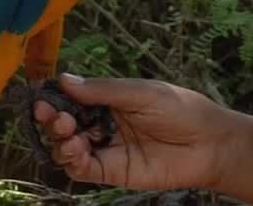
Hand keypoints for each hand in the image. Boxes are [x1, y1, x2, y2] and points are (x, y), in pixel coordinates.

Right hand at [32, 74, 242, 190]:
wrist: (210, 143)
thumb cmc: (182, 110)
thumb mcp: (142, 93)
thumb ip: (103, 90)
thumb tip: (64, 80)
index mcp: (111, 99)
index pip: (73, 98)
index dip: (55, 98)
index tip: (43, 96)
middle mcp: (105, 123)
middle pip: (65, 124)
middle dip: (52, 119)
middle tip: (52, 115)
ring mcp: (108, 148)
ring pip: (68, 147)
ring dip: (59, 140)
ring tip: (67, 133)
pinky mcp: (113, 172)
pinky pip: (84, 170)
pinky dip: (72, 161)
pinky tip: (75, 150)